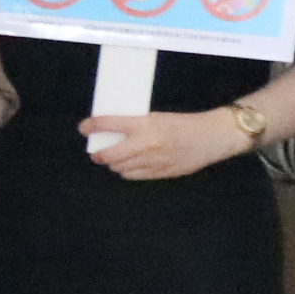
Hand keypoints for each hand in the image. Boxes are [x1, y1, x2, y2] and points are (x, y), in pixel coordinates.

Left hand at [83, 106, 251, 181]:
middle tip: (97, 152)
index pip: (107, 124)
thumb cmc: (183, 124)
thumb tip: (112, 132)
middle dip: (99, 154)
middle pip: (108, 155)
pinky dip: (128, 171)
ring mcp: (152, 161)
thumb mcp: (155, 118)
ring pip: (119, 168)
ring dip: (114, 163)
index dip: (91, 126)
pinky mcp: (159, 173)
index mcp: (143, 125)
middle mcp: (145, 144)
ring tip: (116, 158)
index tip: (84, 128)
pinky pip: (133, 176)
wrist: (210, 137)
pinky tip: (131, 165)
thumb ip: (134, 126)